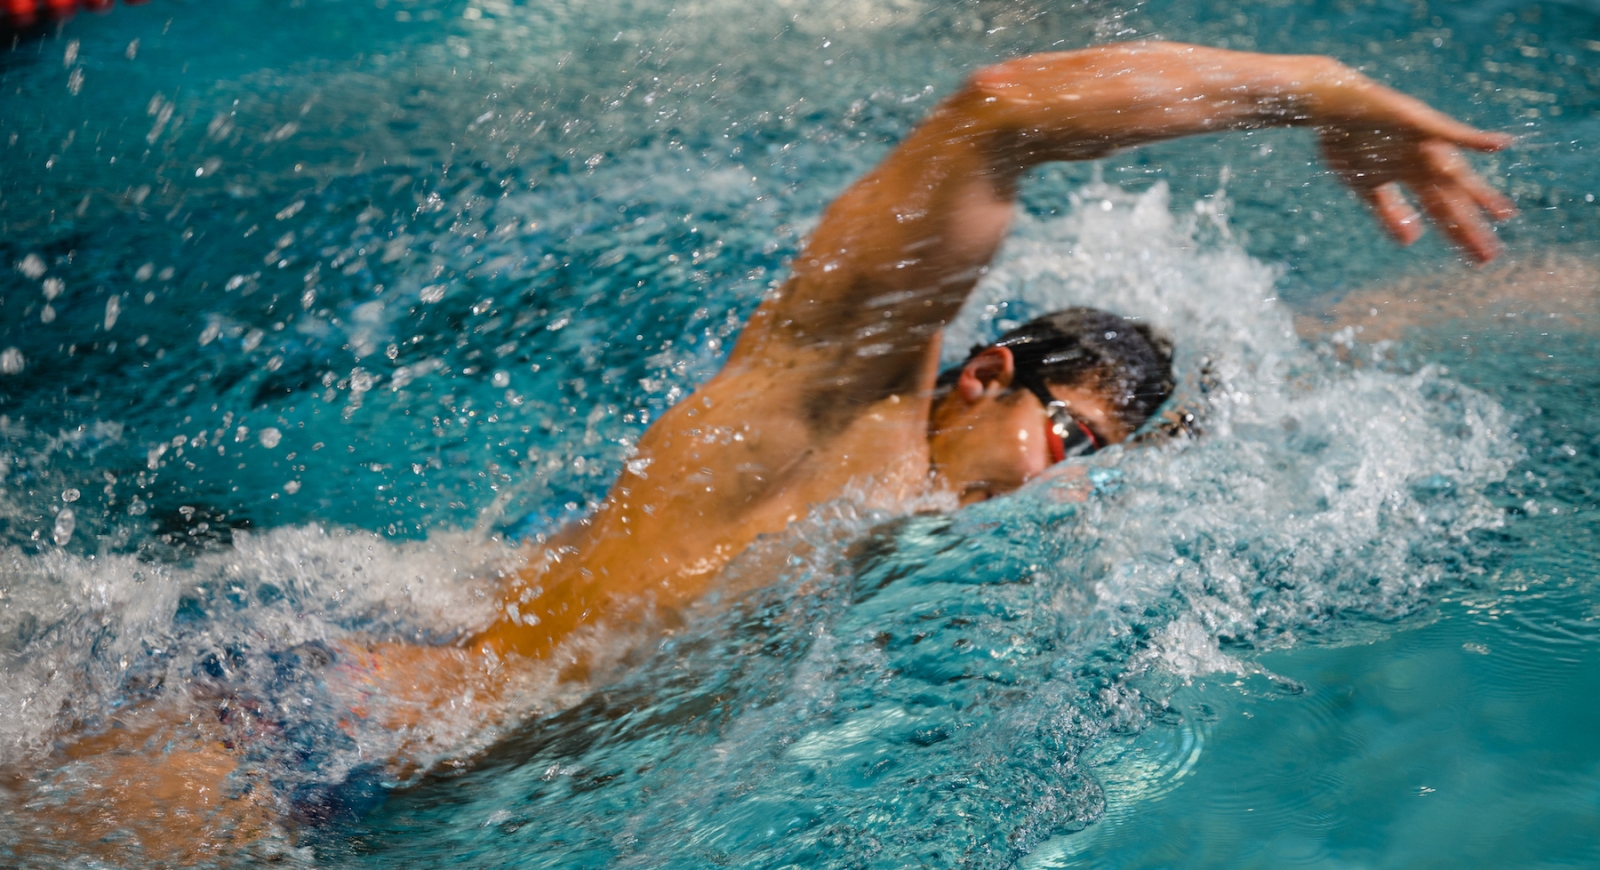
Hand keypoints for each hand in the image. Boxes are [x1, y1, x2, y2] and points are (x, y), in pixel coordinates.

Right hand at [1313, 69, 1515, 262]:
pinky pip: (1449, 131)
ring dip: (1478, 194)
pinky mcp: (1418, 121)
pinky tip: (1499, 145)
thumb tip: (1411, 242)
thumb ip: (1389, 212)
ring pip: (1455, 174)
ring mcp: (1424, 142)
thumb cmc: (1345, 140)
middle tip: (1489, 257)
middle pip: (1451, 200)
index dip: (1459, 233)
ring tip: (1502, 215)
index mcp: (1411, 176)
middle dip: (1469, 228)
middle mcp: (1424, 162)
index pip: (1441, 210)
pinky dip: (1472, 139)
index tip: (1477, 258)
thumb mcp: (1364, 186)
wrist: (1327, 102)